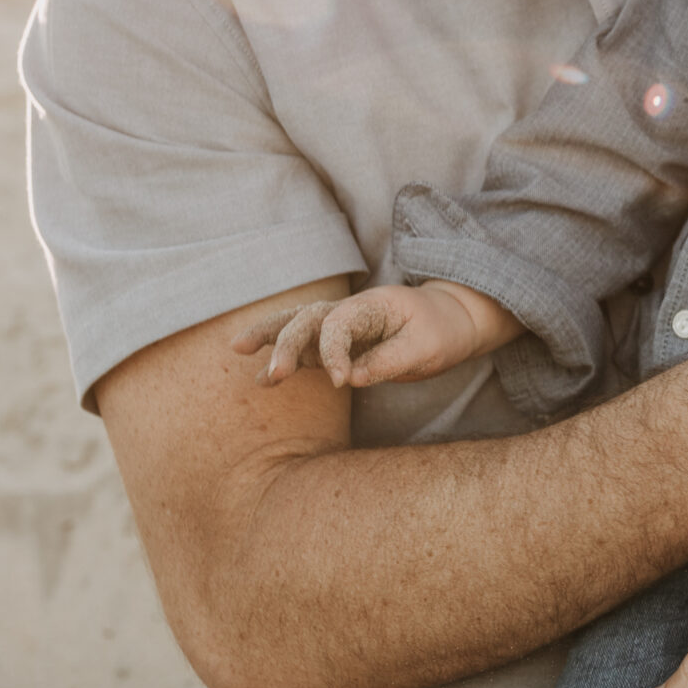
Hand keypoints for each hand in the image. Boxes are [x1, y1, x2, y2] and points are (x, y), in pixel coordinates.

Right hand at [229, 282, 490, 387]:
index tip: (342, 382)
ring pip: (295, 326)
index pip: (338, 325)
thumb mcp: (428, 348)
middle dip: (285, 343)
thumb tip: (351, 378)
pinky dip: (282, 358)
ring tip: (236, 349)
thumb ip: (390, 360)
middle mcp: (348, 311)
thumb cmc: (441, 331)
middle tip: (273, 375)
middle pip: (306, 318)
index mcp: (371, 306)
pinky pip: (304, 349)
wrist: (452, 322)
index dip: (334, 353)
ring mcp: (339, 326)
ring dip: (268, 337)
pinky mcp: (337, 345)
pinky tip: (259, 378)